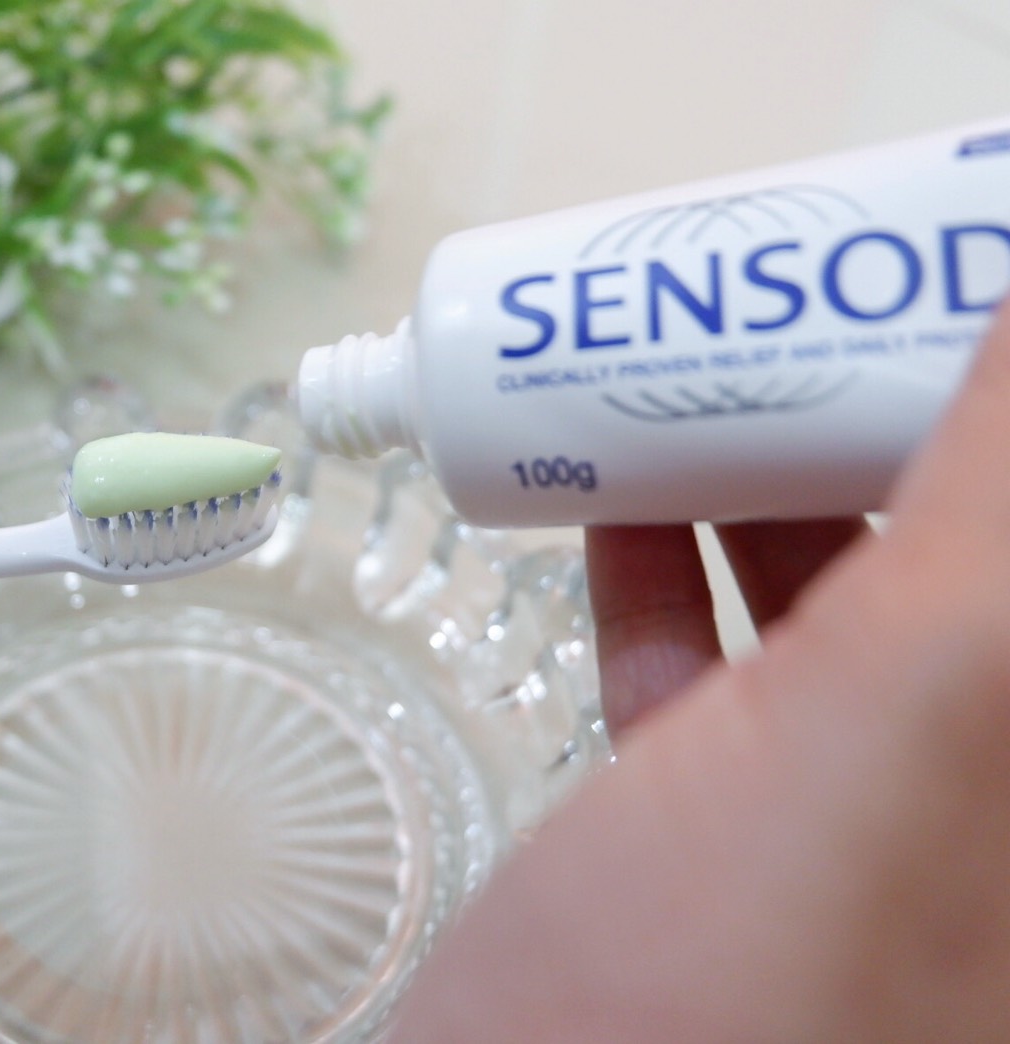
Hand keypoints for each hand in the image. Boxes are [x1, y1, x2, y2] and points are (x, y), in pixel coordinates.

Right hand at [394, 300, 1009, 1039]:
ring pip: (859, 611)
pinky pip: (741, 684)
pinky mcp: (741, 869)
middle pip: (971, 560)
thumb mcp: (913, 721)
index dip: (998, 385)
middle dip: (889, 412)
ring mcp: (879, 852)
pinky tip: (613, 505)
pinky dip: (682, 576)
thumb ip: (1009, 497)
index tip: (925, 269)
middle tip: (793, 298)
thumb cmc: (715, 1006)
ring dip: (778, 473)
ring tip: (692, 364)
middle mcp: (993, 817)